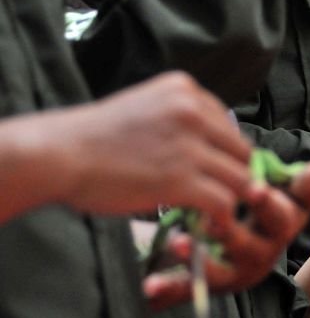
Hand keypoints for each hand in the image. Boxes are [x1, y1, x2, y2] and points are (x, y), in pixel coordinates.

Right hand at [40, 73, 249, 223]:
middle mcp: (193, 112)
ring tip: (221, 215)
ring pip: (241, 178)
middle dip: (238, 176)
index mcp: (185, 90)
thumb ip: (179, 120)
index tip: (219, 171)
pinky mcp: (182, 180)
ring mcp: (190, 146)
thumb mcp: (144, 108)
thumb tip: (206, 147)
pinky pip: (224, 202)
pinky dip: (224, 218)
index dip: (228, 153)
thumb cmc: (93, 137)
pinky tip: (211, 226)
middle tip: (226, 196)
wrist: (60, 154)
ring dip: (236, 200)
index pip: (229, 124)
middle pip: (241, 151)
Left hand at [142, 158, 309, 308]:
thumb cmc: (241, 206)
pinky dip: (169, 289)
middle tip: (226, 209)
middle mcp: (267, 248)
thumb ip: (287, 175)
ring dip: (203, 256)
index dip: (286, 198)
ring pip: (226, 267)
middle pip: (262, 238)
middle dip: (247, 221)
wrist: (206, 244)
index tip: (260, 190)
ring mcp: (238, 271)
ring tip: (181, 243)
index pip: (296, 206)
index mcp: (283, 219)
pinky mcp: (207, 287)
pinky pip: (189, 291)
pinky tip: (150, 286)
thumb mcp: (262, 187)